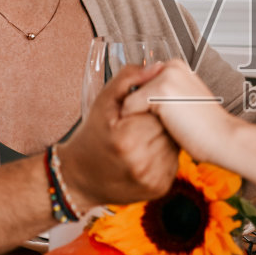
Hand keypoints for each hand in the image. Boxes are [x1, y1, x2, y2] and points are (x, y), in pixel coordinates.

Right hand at [57, 61, 177, 209]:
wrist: (80, 178)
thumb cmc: (92, 137)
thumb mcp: (103, 102)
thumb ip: (128, 79)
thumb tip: (156, 67)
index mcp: (127, 139)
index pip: (158, 110)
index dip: (150, 106)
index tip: (139, 109)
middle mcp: (142, 162)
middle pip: (168, 127)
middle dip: (159, 121)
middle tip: (140, 123)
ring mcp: (152, 178)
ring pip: (174, 143)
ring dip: (164, 136)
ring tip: (143, 137)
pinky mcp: (160, 188)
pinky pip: (174, 161)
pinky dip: (164, 154)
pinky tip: (147, 152)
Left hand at [121, 60, 240, 167]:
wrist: (223, 138)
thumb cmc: (206, 128)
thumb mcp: (182, 103)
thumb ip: (165, 95)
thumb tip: (142, 98)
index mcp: (177, 67)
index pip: (142, 81)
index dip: (142, 101)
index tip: (151, 115)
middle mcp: (170, 67)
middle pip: (133, 88)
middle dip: (138, 107)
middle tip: (156, 123)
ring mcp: (165, 77)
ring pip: (129, 99)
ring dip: (138, 116)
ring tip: (159, 126)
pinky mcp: (159, 90)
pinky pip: (129, 108)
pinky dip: (136, 122)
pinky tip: (158, 128)